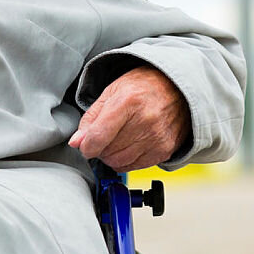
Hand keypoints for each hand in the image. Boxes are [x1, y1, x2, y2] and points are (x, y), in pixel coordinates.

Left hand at [68, 66, 189, 171]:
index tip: (84, 145)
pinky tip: (130, 145)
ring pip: (119, 162)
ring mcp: (157, 137)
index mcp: (129, 100)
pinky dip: (127, 160)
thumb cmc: (143, 86)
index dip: (86, 145)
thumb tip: (77, 142)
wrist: (176, 87)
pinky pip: (135, 167)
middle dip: (99, 148)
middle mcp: (145, 120)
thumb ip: (91, 117)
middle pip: (108, 152)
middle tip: (104, 136)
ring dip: (112, 156)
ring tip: (117, 139)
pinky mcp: (165, 150)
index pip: (99, 136)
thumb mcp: (112, 91)